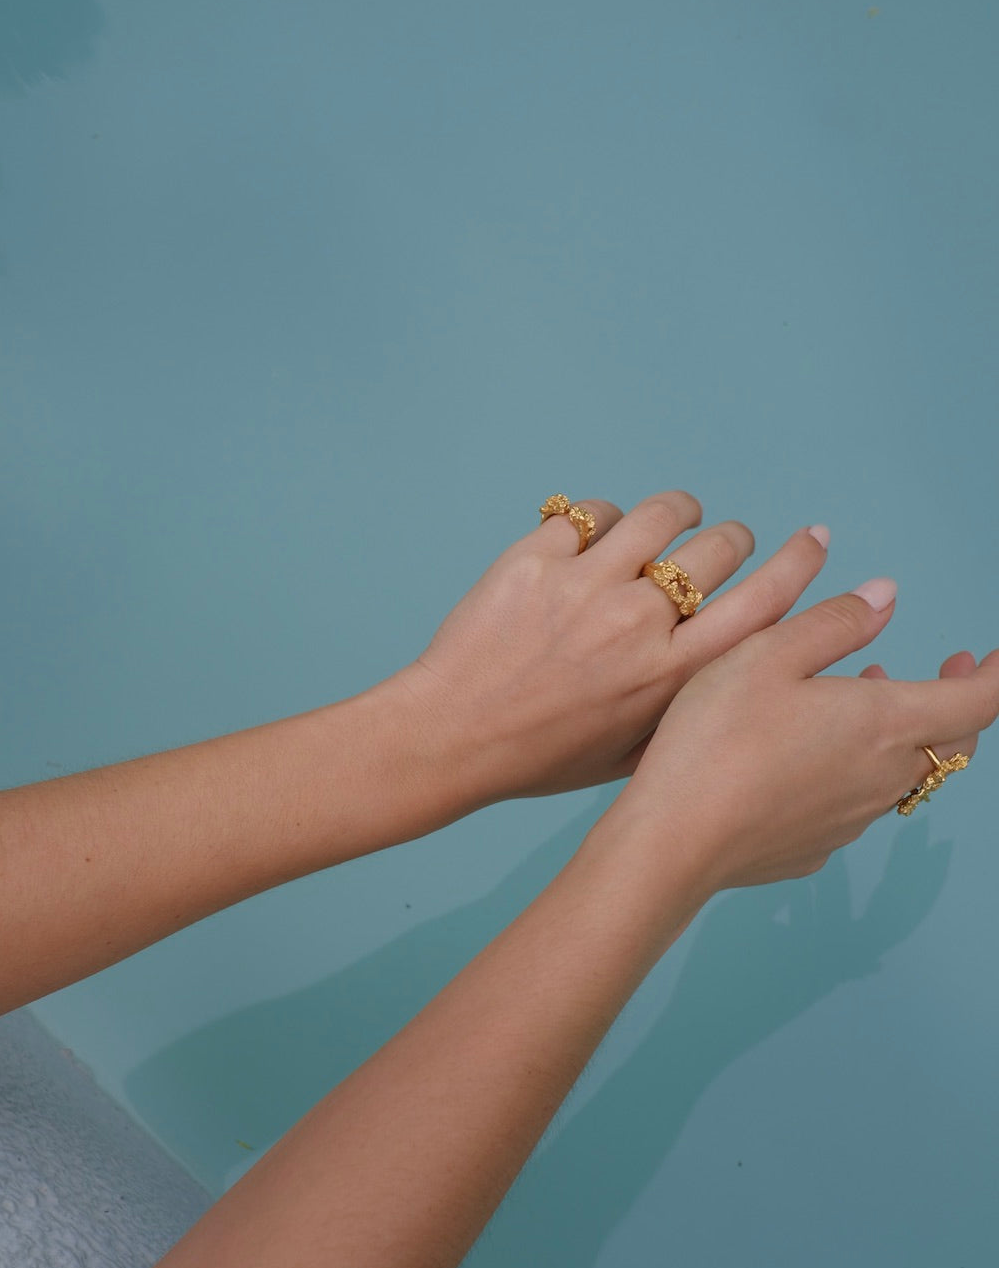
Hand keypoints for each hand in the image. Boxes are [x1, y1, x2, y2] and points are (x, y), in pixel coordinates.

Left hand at [396, 492, 829, 805]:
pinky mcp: (537, 557)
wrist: (452, 736)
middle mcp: (639, 623)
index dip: (799, 563)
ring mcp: (587, 584)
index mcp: (672, 675)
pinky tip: (595, 538)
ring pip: (661, 515)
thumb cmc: (541, 756)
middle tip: (722, 543)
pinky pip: (591, 513)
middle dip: (732, 538)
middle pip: (719, 549)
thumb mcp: (631, 756)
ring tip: (673, 518)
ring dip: (677, 512)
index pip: (763, 603)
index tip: (815, 539)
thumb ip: (686, 709)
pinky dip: (602, 520)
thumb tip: (733, 673)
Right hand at [608, 578, 998, 894]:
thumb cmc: (715, 740)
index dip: (995, 674)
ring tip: (860, 696)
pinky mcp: (816, 847)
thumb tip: (886, 597)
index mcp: (882, 722)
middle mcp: (882, 777)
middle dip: (956, 700)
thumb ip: (834, 623)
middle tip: (947, 667)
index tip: (990, 654)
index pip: (976, 701)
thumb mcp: (767, 654)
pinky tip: (808, 757)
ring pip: (901, 772)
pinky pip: (854, 805)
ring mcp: (851, 819)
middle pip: (951, 742)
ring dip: (898, 732)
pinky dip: (853, 771)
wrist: (673, 840)